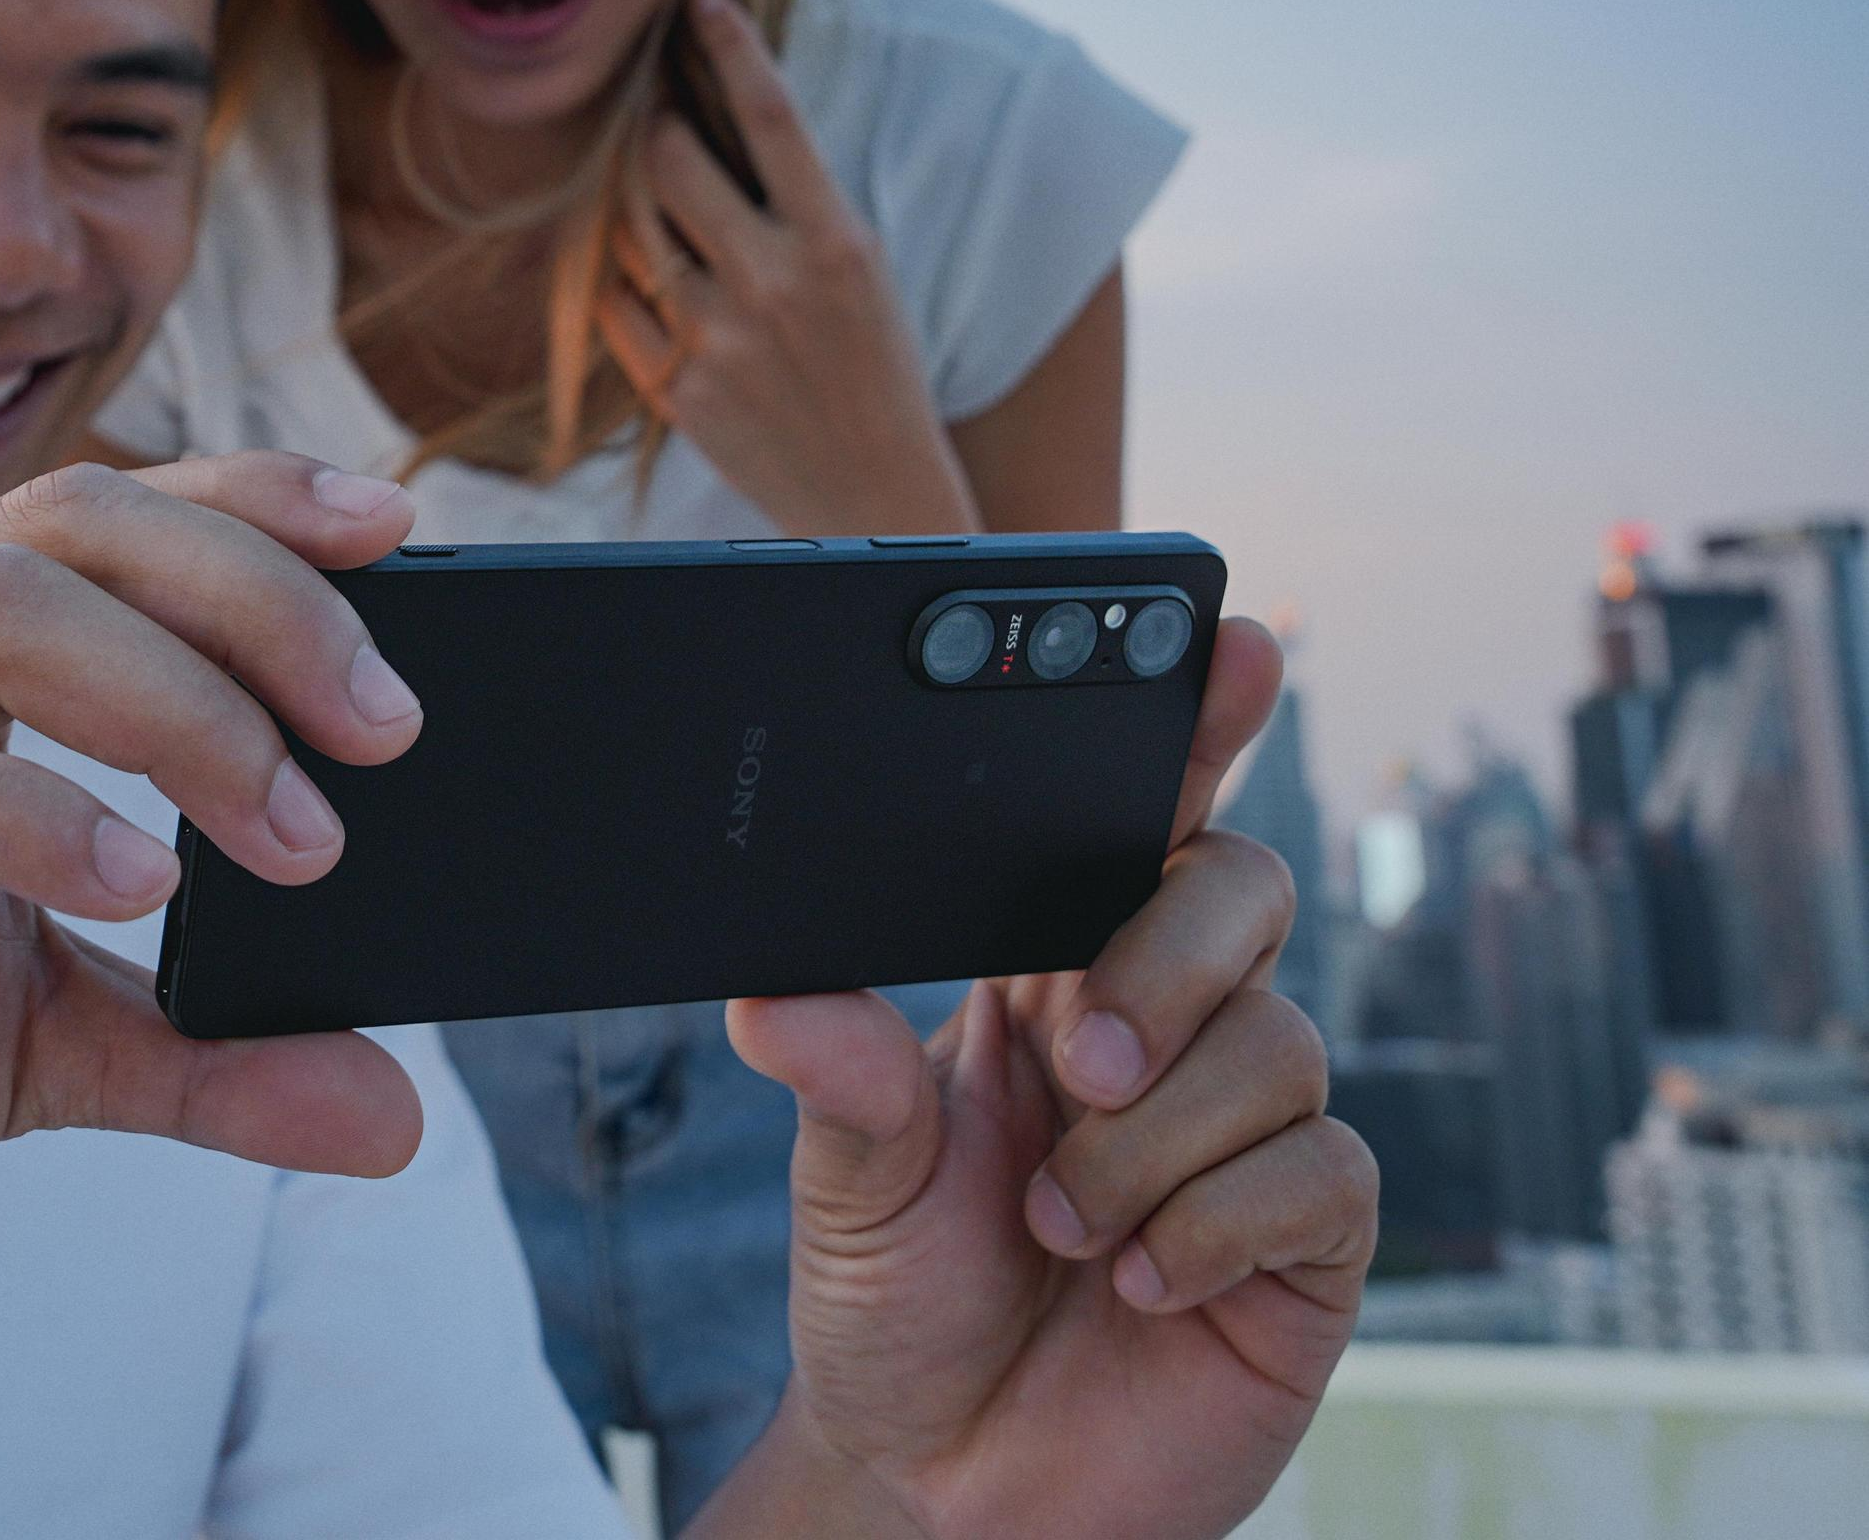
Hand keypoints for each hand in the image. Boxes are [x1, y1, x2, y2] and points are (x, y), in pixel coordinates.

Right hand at [0, 454, 434, 1293]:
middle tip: (391, 734)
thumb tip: (399, 1113)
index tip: (407, 527)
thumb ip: (206, 1063)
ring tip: (292, 834)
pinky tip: (132, 881)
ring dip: (175, 705)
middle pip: (72, 526)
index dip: (253, 499)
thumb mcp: (35, 1058)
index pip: (99, 513)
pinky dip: (22, 811)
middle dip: (259, 600)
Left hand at [607, 0, 976, 534]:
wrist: (872, 493)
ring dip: (627, 207)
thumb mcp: (860, 270)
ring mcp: (717, 339)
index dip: (731, 47)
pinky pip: (611, 306)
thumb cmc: (870, 366)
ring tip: (648, 206)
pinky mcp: (676, 389)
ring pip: (628, 232)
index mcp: (836, 243)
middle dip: (653, 131)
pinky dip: (615, 284)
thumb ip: (795, 205)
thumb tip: (718, 124)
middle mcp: (773, 283)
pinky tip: (636, 280)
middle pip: (670, 162)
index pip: (775, 118)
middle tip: (655, 124)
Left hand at [709, 618, 1373, 1539]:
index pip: (1143, 821)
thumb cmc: (896, 1306)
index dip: (1198, 725)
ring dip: (1150, 1147)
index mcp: (1053, 974)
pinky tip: (1142, 1282)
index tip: (1229, 642)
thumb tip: (779, 992)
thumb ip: (837, 1080)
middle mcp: (1167, 1029)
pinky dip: (1213, 1225)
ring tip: (1059, 1231)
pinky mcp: (1309, 1240)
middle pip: (1239, 892)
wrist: (945, 1483)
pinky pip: (1318, 1174)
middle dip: (1161, 962)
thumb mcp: (845, 1183)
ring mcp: (1248, 1130)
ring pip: (1276, 1044)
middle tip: (1072, 1064)